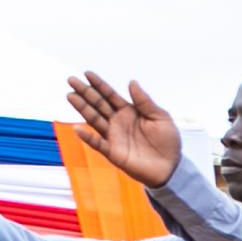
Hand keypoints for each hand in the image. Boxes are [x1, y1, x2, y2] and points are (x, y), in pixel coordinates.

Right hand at [63, 73, 182, 186]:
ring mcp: (113, 136)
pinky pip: (98, 143)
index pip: (110, 95)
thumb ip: (145, 102)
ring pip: (94, 119)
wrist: (171, 167)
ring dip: (82, 108)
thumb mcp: (160, 117)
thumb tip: (132, 82)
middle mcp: (117, 122)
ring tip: (70, 96)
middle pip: (98, 104)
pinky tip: (78, 128)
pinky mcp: (113, 152)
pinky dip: (87, 136)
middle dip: (85, 92)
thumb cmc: (167, 141)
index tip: (87, 73)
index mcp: (129, 111)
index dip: (99, 85)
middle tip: (71, 80)